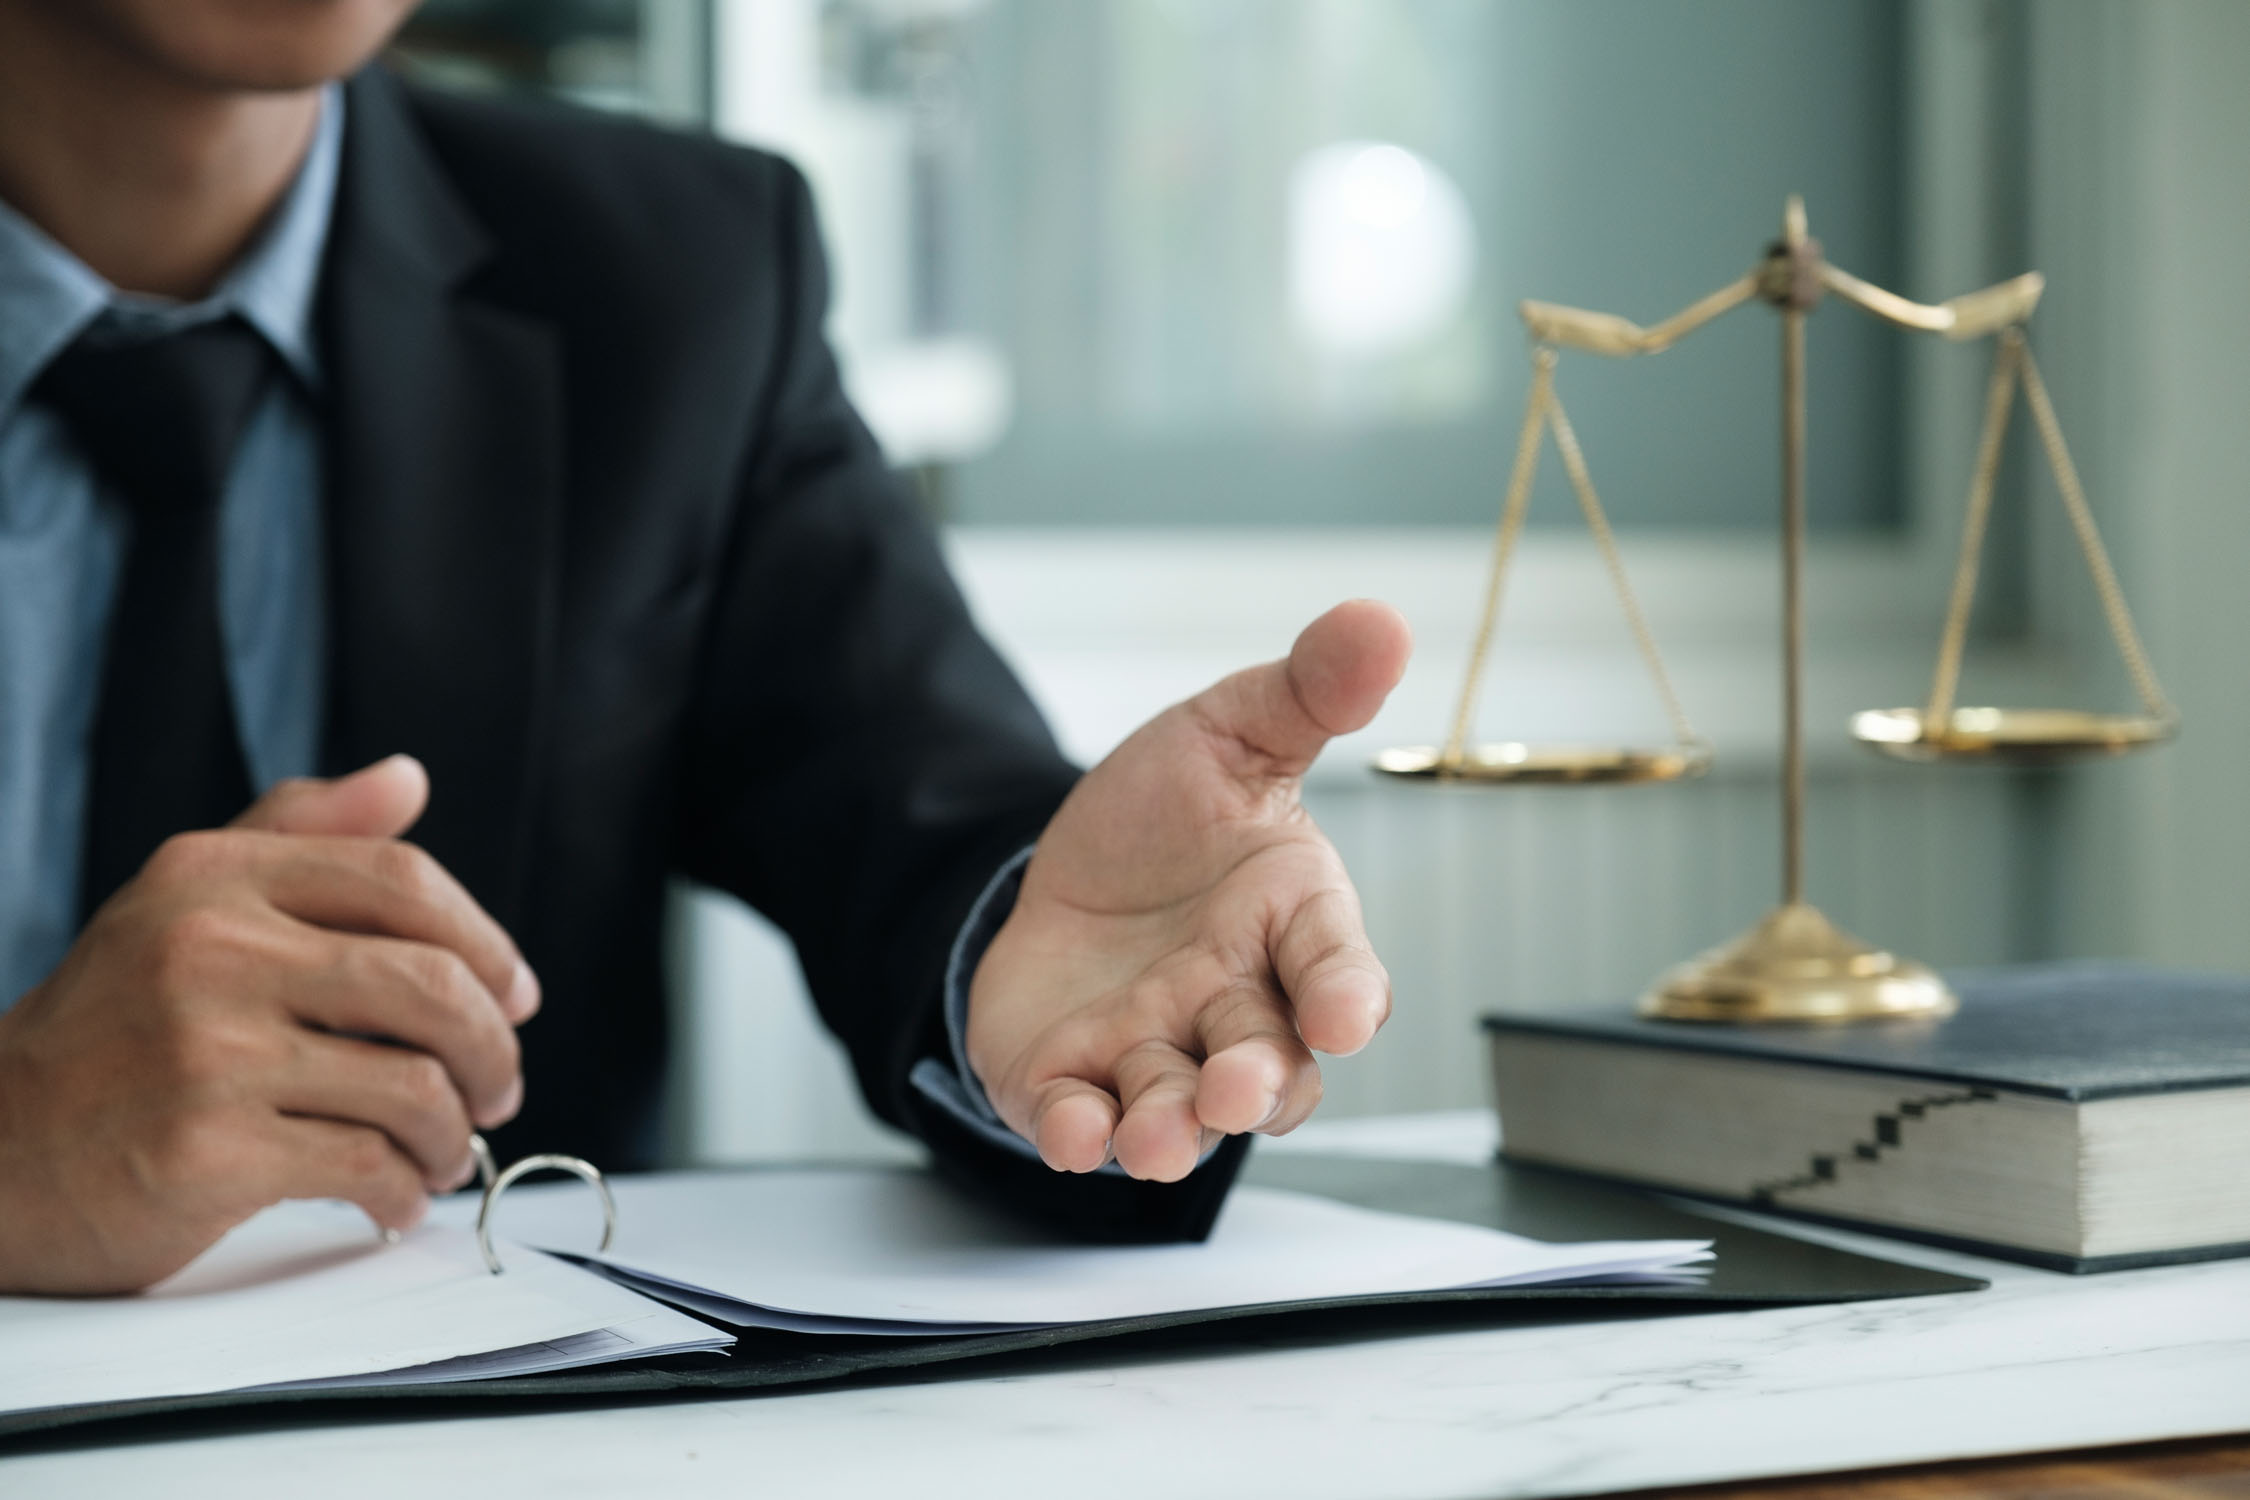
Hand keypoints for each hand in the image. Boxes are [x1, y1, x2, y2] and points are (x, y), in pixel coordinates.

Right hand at [0, 756, 537, 1293]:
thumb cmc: (114, 1031)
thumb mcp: (189, 902)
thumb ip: (303, 834)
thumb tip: (408, 779)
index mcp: (216, 877)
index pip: (404, 881)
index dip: (486, 943)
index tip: (514, 995)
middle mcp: (210, 949)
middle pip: (433, 984)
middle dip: (493, 1048)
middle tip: (497, 1088)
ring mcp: (207, 1052)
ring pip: (414, 1084)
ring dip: (454, 1132)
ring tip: (442, 1152)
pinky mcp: (207, 1150)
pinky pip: (366, 1164)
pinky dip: (403, 1191)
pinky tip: (392, 1198)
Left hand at [967, 600, 1411, 1180]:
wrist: (1067, 869)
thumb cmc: (1174, 817)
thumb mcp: (1232, 733)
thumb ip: (1306, 691)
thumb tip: (1380, 621)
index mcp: (1289, 921)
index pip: (1336, 967)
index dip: (1347, 995)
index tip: (1348, 1016)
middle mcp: (1235, 1002)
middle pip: (1268, 1063)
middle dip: (1256, 1083)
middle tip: (1237, 1089)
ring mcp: (1156, 1050)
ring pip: (1181, 1110)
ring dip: (1172, 1132)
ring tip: (1155, 1136)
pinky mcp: (1075, 1080)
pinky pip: (1084, 1122)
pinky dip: (1080, 1136)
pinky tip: (1073, 1133)